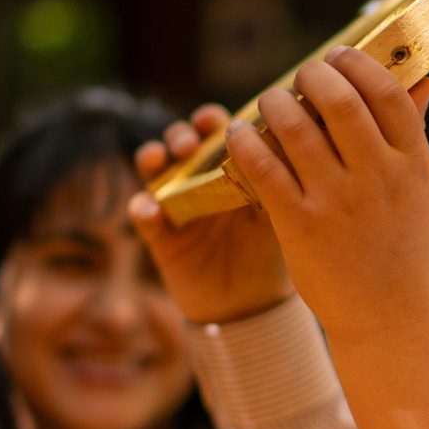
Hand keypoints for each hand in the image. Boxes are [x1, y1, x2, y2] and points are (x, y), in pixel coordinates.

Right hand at [129, 104, 294, 325]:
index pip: (217, 133)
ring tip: (160, 159)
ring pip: (152, 168)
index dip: (212, 121)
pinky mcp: (159, 234)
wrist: (251, 309)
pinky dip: (142, 208)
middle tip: (190, 143)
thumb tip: (286, 147)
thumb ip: (276, 185)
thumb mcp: (278, 218)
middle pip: (182, 142)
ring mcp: (176, 204)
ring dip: (152, 157)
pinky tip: (152, 211)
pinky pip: (141, 214)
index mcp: (231, 170)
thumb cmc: (269, 257)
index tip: (215, 119)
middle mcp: (200, 181)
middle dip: (181, 134)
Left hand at [219, 46, 428, 340]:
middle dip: (312, 74)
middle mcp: (378, 179)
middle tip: (301, 76)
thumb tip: (423, 77)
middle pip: (339, 99)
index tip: (338, 56)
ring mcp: (337, 202)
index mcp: (413, 165)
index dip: (357, 63)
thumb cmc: (405, 250)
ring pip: (294, 126)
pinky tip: (240, 135)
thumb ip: (416, 134)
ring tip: (269, 102)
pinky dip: (247, 142)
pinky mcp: (300, 226)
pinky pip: (263, 167)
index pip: (386, 92)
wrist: (388, 318)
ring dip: (273, 102)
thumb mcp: (424, 191)